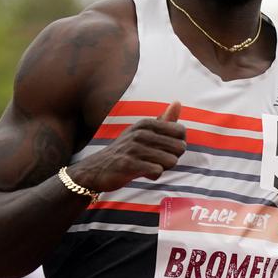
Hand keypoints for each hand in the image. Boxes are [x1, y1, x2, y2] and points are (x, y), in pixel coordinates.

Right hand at [69, 101, 185, 192]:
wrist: (96, 169)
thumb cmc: (125, 150)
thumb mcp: (142, 132)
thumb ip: (163, 120)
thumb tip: (178, 102)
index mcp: (146, 123)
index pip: (181, 131)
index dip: (176, 143)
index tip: (162, 148)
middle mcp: (140, 133)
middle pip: (180, 147)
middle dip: (172, 157)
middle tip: (155, 160)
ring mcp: (133, 148)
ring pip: (171, 161)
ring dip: (163, 168)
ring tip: (148, 166)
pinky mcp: (128, 165)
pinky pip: (158, 172)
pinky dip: (153, 176)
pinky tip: (142, 173)